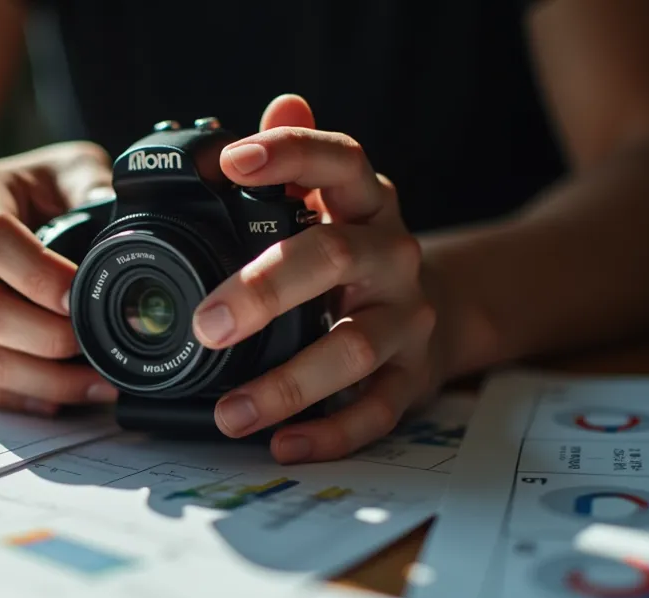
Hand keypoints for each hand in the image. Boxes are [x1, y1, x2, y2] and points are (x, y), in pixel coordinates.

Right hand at [0, 142, 119, 414]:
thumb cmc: (27, 196)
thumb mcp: (62, 169)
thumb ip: (92, 183)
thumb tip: (127, 220)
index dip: (38, 274)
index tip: (80, 294)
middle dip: (51, 337)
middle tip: (101, 343)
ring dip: (49, 379)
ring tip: (100, 380)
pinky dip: (29, 398)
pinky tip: (66, 396)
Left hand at [195, 95, 443, 463]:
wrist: (440, 312)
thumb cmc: (354, 257)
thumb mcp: (334, 204)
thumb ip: (300, 164)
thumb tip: (280, 100)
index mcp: (365, 204)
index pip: (339, 161)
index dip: (291, 154)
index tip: (233, 160)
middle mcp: (391, 256)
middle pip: (335, 258)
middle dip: (267, 288)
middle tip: (208, 324)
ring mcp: (405, 321)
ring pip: (354, 349)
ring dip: (288, 383)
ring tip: (229, 412)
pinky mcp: (412, 380)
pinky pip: (375, 412)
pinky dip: (329, 433)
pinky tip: (282, 445)